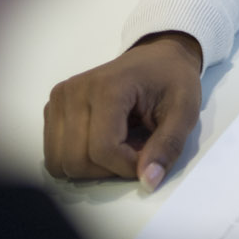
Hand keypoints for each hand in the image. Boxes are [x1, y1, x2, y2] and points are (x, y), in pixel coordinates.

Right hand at [42, 31, 201, 188]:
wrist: (158, 57)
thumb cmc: (173, 80)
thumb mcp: (185, 110)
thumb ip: (168, 146)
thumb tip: (148, 181)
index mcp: (108, 87)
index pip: (103, 149)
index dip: (127, 166)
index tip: (149, 156)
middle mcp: (74, 91)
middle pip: (76, 160)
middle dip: (109, 169)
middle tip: (135, 150)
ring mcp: (59, 100)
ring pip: (60, 162)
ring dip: (92, 167)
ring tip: (120, 146)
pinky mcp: (52, 109)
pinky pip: (55, 154)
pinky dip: (79, 158)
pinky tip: (103, 142)